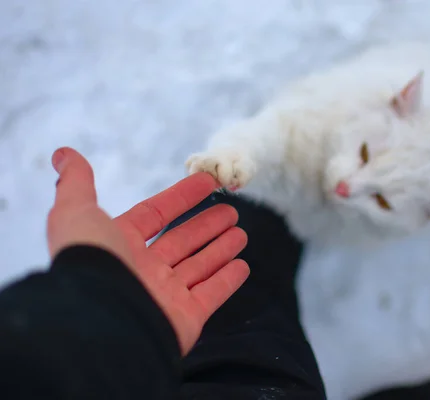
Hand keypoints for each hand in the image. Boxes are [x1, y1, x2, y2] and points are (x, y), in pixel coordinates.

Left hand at [46, 147, 249, 354]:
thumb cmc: (91, 263)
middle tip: (232, 211)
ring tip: (241, 234)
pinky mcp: (184, 318)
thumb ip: (76, 184)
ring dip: (221, 249)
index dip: (181, 197)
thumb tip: (63, 153)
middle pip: (182, 241)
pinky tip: (242, 266)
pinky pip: (211, 295)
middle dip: (206, 225)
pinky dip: (227, 281)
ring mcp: (165, 296)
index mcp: (120, 245)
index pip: (156, 214)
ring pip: (199, 266)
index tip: (208, 181)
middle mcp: (143, 270)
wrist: (100, 321)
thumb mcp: (76, 213)